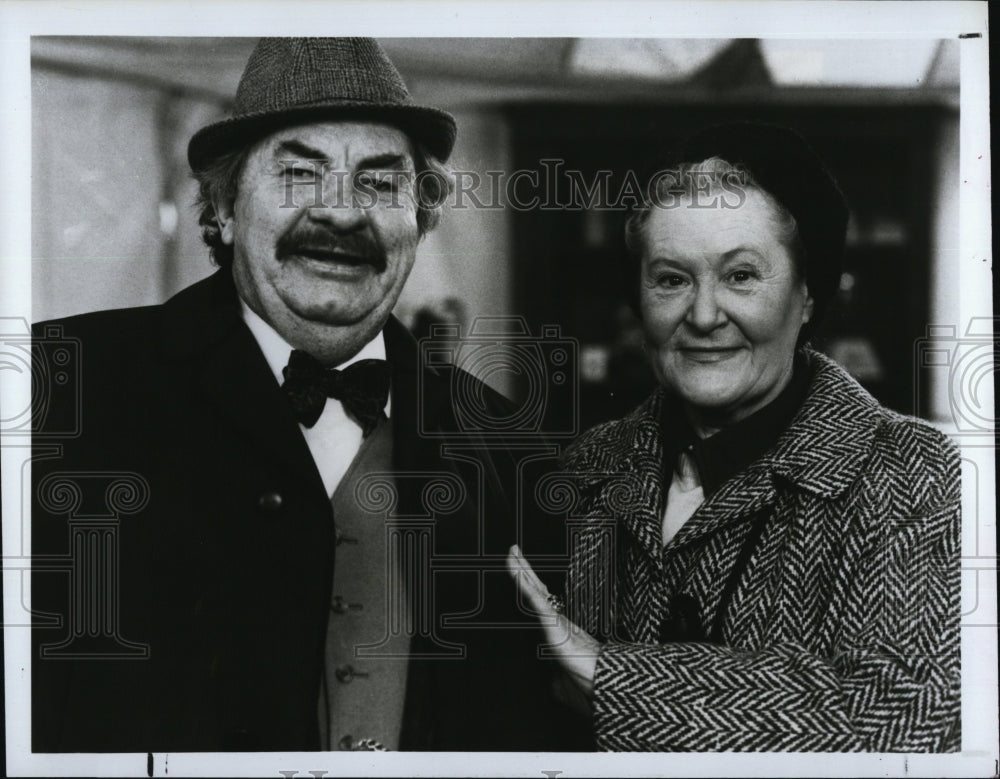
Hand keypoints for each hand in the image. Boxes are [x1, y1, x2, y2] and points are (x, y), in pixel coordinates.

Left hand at [506, 544, 600, 702]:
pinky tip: (517, 574)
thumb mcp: (565, 683)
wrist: (604, 687)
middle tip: (514, 551)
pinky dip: (526, 587)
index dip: (531, 585)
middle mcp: (557, 621)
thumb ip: (556, 680)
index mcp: (559, 630)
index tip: (522, 570)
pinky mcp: (554, 626)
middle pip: (536, 589)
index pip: (541, 602)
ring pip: (534, 592)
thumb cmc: (589, 684)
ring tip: (512, 554)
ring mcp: (555, 621)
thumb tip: (552, 682)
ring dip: (521, 572)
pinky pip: (537, 603)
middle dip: (524, 570)